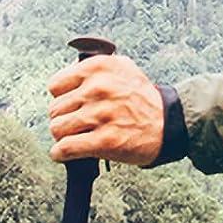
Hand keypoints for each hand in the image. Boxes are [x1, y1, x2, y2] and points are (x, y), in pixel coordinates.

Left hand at [47, 54, 164, 165]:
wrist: (168, 123)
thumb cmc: (142, 98)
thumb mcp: (122, 68)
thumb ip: (93, 68)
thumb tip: (66, 77)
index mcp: (100, 68)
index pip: (55, 85)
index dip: (63, 97)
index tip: (74, 105)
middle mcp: (99, 88)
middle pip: (54, 109)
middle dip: (64, 118)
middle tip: (79, 123)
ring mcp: (101, 115)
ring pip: (57, 129)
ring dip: (64, 136)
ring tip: (78, 136)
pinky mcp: (104, 141)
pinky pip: (65, 149)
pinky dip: (62, 154)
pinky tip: (67, 153)